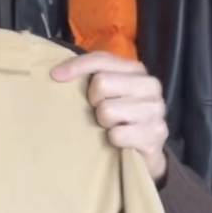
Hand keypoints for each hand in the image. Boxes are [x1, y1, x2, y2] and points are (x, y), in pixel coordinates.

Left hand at [50, 51, 168, 182]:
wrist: (148, 152)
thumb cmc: (121, 119)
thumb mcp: (107, 94)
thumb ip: (90, 77)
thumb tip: (56, 74)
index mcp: (137, 70)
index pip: (101, 60)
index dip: (76, 67)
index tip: (55, 76)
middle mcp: (150, 85)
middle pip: (102, 83)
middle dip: (94, 102)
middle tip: (101, 112)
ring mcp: (156, 110)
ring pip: (107, 110)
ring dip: (103, 123)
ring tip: (112, 126)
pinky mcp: (155, 134)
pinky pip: (117, 135)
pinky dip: (113, 140)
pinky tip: (121, 141)